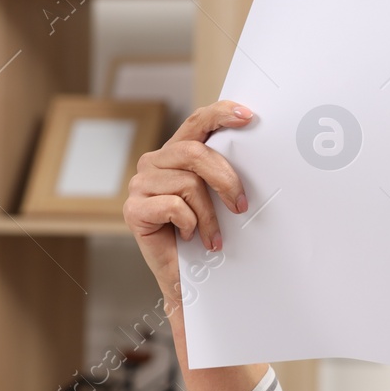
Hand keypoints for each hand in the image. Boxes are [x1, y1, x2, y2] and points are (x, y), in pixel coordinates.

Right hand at [123, 100, 254, 296]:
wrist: (185, 276)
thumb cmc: (203, 233)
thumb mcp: (218, 197)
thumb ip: (223, 172)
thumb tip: (256, 155)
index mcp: (175, 153)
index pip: (197, 122)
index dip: (220, 113)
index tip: (247, 116)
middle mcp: (154, 163)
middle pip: (194, 153)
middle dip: (225, 179)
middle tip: (240, 205)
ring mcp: (140, 185)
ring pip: (188, 183)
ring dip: (209, 215)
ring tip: (213, 235)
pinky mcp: (133, 209)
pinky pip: (173, 206)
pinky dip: (191, 225)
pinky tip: (190, 237)